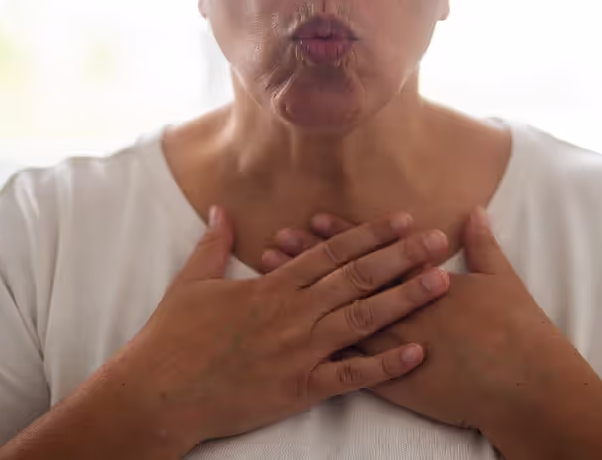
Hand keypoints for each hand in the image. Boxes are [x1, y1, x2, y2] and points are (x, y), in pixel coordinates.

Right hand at [106, 206, 454, 451]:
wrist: (160, 392)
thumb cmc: (173, 338)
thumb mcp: (193, 281)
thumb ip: (215, 244)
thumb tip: (221, 209)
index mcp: (272, 285)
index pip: (332, 251)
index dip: (370, 233)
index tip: (404, 219)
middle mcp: (293, 312)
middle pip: (358, 277)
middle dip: (403, 256)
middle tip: (440, 241)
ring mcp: (299, 351)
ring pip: (363, 318)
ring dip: (406, 299)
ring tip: (442, 283)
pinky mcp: (299, 388)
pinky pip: (351, 375)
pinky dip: (386, 364)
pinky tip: (418, 353)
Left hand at [264, 208, 570, 435]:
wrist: (524, 386)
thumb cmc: (518, 331)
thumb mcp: (502, 279)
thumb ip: (482, 245)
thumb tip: (474, 211)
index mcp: (425, 283)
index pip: (372, 253)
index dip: (340, 236)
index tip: (311, 220)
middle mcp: (404, 312)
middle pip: (344, 283)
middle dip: (308, 262)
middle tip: (273, 243)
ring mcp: (397, 348)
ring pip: (337, 322)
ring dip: (303, 305)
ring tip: (268, 287)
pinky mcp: (399, 384)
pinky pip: (352, 370)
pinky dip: (321, 356)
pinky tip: (290, 346)